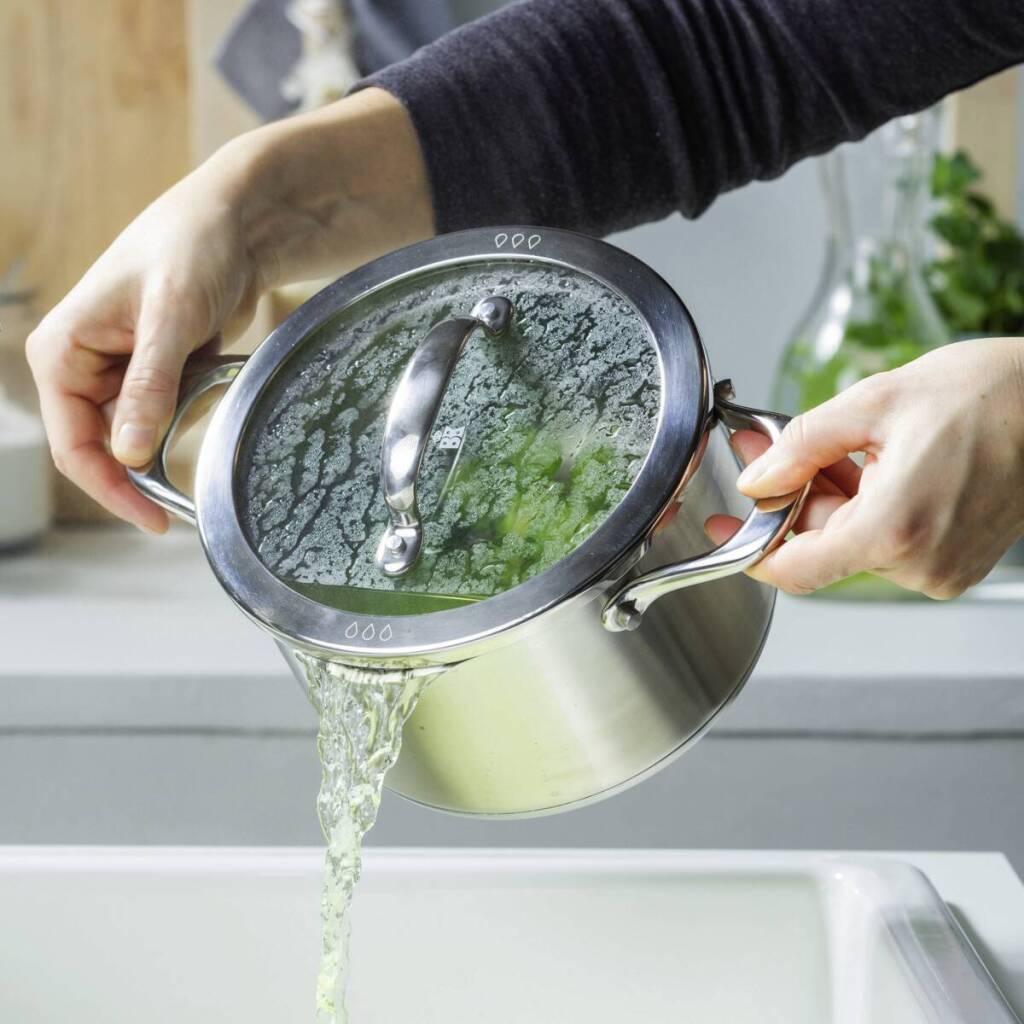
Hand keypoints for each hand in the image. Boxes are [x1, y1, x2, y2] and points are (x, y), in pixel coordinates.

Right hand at [26, 88, 430, 532]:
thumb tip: (130, 454)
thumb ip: (149, 386)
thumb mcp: (170, 318)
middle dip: (141, 474)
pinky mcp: (156, 372)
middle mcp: (82, 365)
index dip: (111, 488)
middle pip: (104, 448)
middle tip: (185, 506)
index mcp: (62, 352)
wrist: (238, 222)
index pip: (74, 444)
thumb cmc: (192, 249)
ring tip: (204, 423)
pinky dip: (187, 421)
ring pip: (138, 436)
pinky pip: (165, 416)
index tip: (154, 520)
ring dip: (169, 444)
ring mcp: (120, 371)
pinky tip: (210, 398)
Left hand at [706, 338, 1023, 597]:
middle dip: (790, 499)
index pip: (796, 568)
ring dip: (828, 498)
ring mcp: (942, 567)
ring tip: (828, 446)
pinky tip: (866, 464)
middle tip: (766, 449)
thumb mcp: (873, 403)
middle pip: (821, 548)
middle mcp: (921, 562)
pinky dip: (863, 506)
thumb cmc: (990, 393)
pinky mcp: (954, 560)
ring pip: (851, 543)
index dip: (750, 548)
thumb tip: (756, 480)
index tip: (726, 526)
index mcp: (896, 528)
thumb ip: (800, 446)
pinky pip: (885, 541)